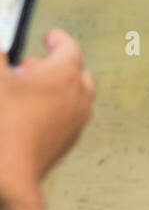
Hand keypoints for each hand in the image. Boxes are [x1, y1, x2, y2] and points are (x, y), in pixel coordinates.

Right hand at [0, 29, 94, 199]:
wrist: (9, 172)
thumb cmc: (5, 124)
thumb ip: (1, 57)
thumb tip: (3, 53)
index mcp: (65, 74)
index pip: (69, 47)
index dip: (57, 39)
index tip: (49, 37)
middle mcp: (79, 97)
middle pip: (77, 72)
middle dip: (57, 66)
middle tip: (33, 67)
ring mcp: (76, 122)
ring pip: (76, 97)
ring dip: (58, 89)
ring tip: (29, 92)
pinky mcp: (68, 142)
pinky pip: (69, 118)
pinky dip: (56, 110)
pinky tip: (31, 115)